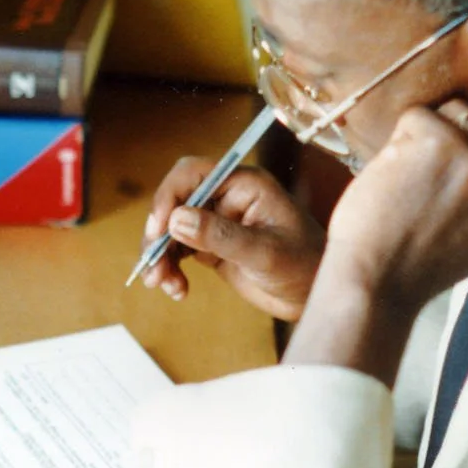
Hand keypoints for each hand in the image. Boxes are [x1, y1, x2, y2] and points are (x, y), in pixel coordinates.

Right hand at [139, 158, 324, 319]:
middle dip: (158, 233)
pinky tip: (177, 290)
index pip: (192, 173)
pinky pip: (178, 251)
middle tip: (152, 266)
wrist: (315, 294)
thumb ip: (221, 235)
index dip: (168, 197)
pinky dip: (170, 269)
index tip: (159, 229)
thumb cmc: (304, 265)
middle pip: (175, 202)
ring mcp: (217, 222)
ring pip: (172, 229)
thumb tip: (177, 219)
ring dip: (160, 255)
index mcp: (244, 184)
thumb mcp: (264, 252)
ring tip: (162, 284)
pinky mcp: (212, 246)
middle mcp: (227, 197)